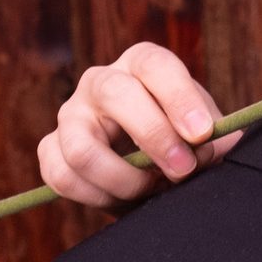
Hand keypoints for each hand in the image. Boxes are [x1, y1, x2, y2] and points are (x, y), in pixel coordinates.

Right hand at [39, 43, 238, 208]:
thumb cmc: (187, 145)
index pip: (154, 64)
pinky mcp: (51, 150)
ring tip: (152, 187)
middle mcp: (100, 82)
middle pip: (115, 94)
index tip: (202, 133)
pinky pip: (63, 177)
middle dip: (154, 136)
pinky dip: (100, 197)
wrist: (159, 174)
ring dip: (125, 179)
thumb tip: (204, 148)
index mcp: (142, 66)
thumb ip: (209, 142)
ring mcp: (70, 116)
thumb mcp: (206, 138)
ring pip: (82, 147)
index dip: (179, 97)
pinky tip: (126, 198)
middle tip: (184, 168)